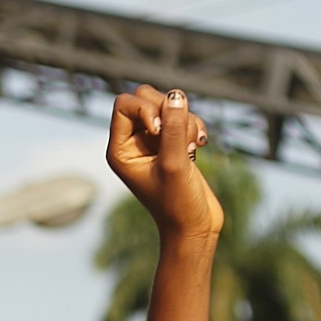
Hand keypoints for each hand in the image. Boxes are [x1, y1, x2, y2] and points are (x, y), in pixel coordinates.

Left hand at [106, 88, 221, 241]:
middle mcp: (132, 143)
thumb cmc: (177, 203)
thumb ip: (173, 128)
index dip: (145, 108)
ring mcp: (153, 142)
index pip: (124, 104)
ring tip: (192, 148)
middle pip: (146, 98)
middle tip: (180, 140)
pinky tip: (200, 146)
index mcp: (120, 150)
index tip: (158, 131)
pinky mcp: (173, 142)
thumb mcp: (175, 163)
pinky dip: (195, 125)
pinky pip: (183, 115)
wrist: (193, 226)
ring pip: (168, 105)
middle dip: (169, 112)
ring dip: (186, 120)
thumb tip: (175, 95)